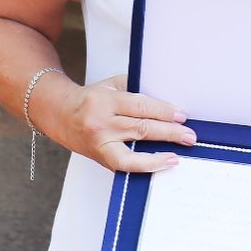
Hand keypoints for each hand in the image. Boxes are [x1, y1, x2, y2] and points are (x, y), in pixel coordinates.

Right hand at [48, 74, 195, 172]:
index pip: (141, 106)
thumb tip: (169, 104)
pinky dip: (144, 166)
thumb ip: (137, 91)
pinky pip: (124, 165)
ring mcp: (99, 144)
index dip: (164, 112)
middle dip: (169, 133)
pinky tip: (160, 164)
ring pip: (132, 152)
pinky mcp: (99, 158)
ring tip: (178, 155)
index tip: (182, 116)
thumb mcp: (113, 85)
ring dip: (159, 155)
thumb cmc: (92, 98)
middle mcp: (101, 123)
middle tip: (190, 136)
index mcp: (105, 101)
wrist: (60, 114)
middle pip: (141, 129)